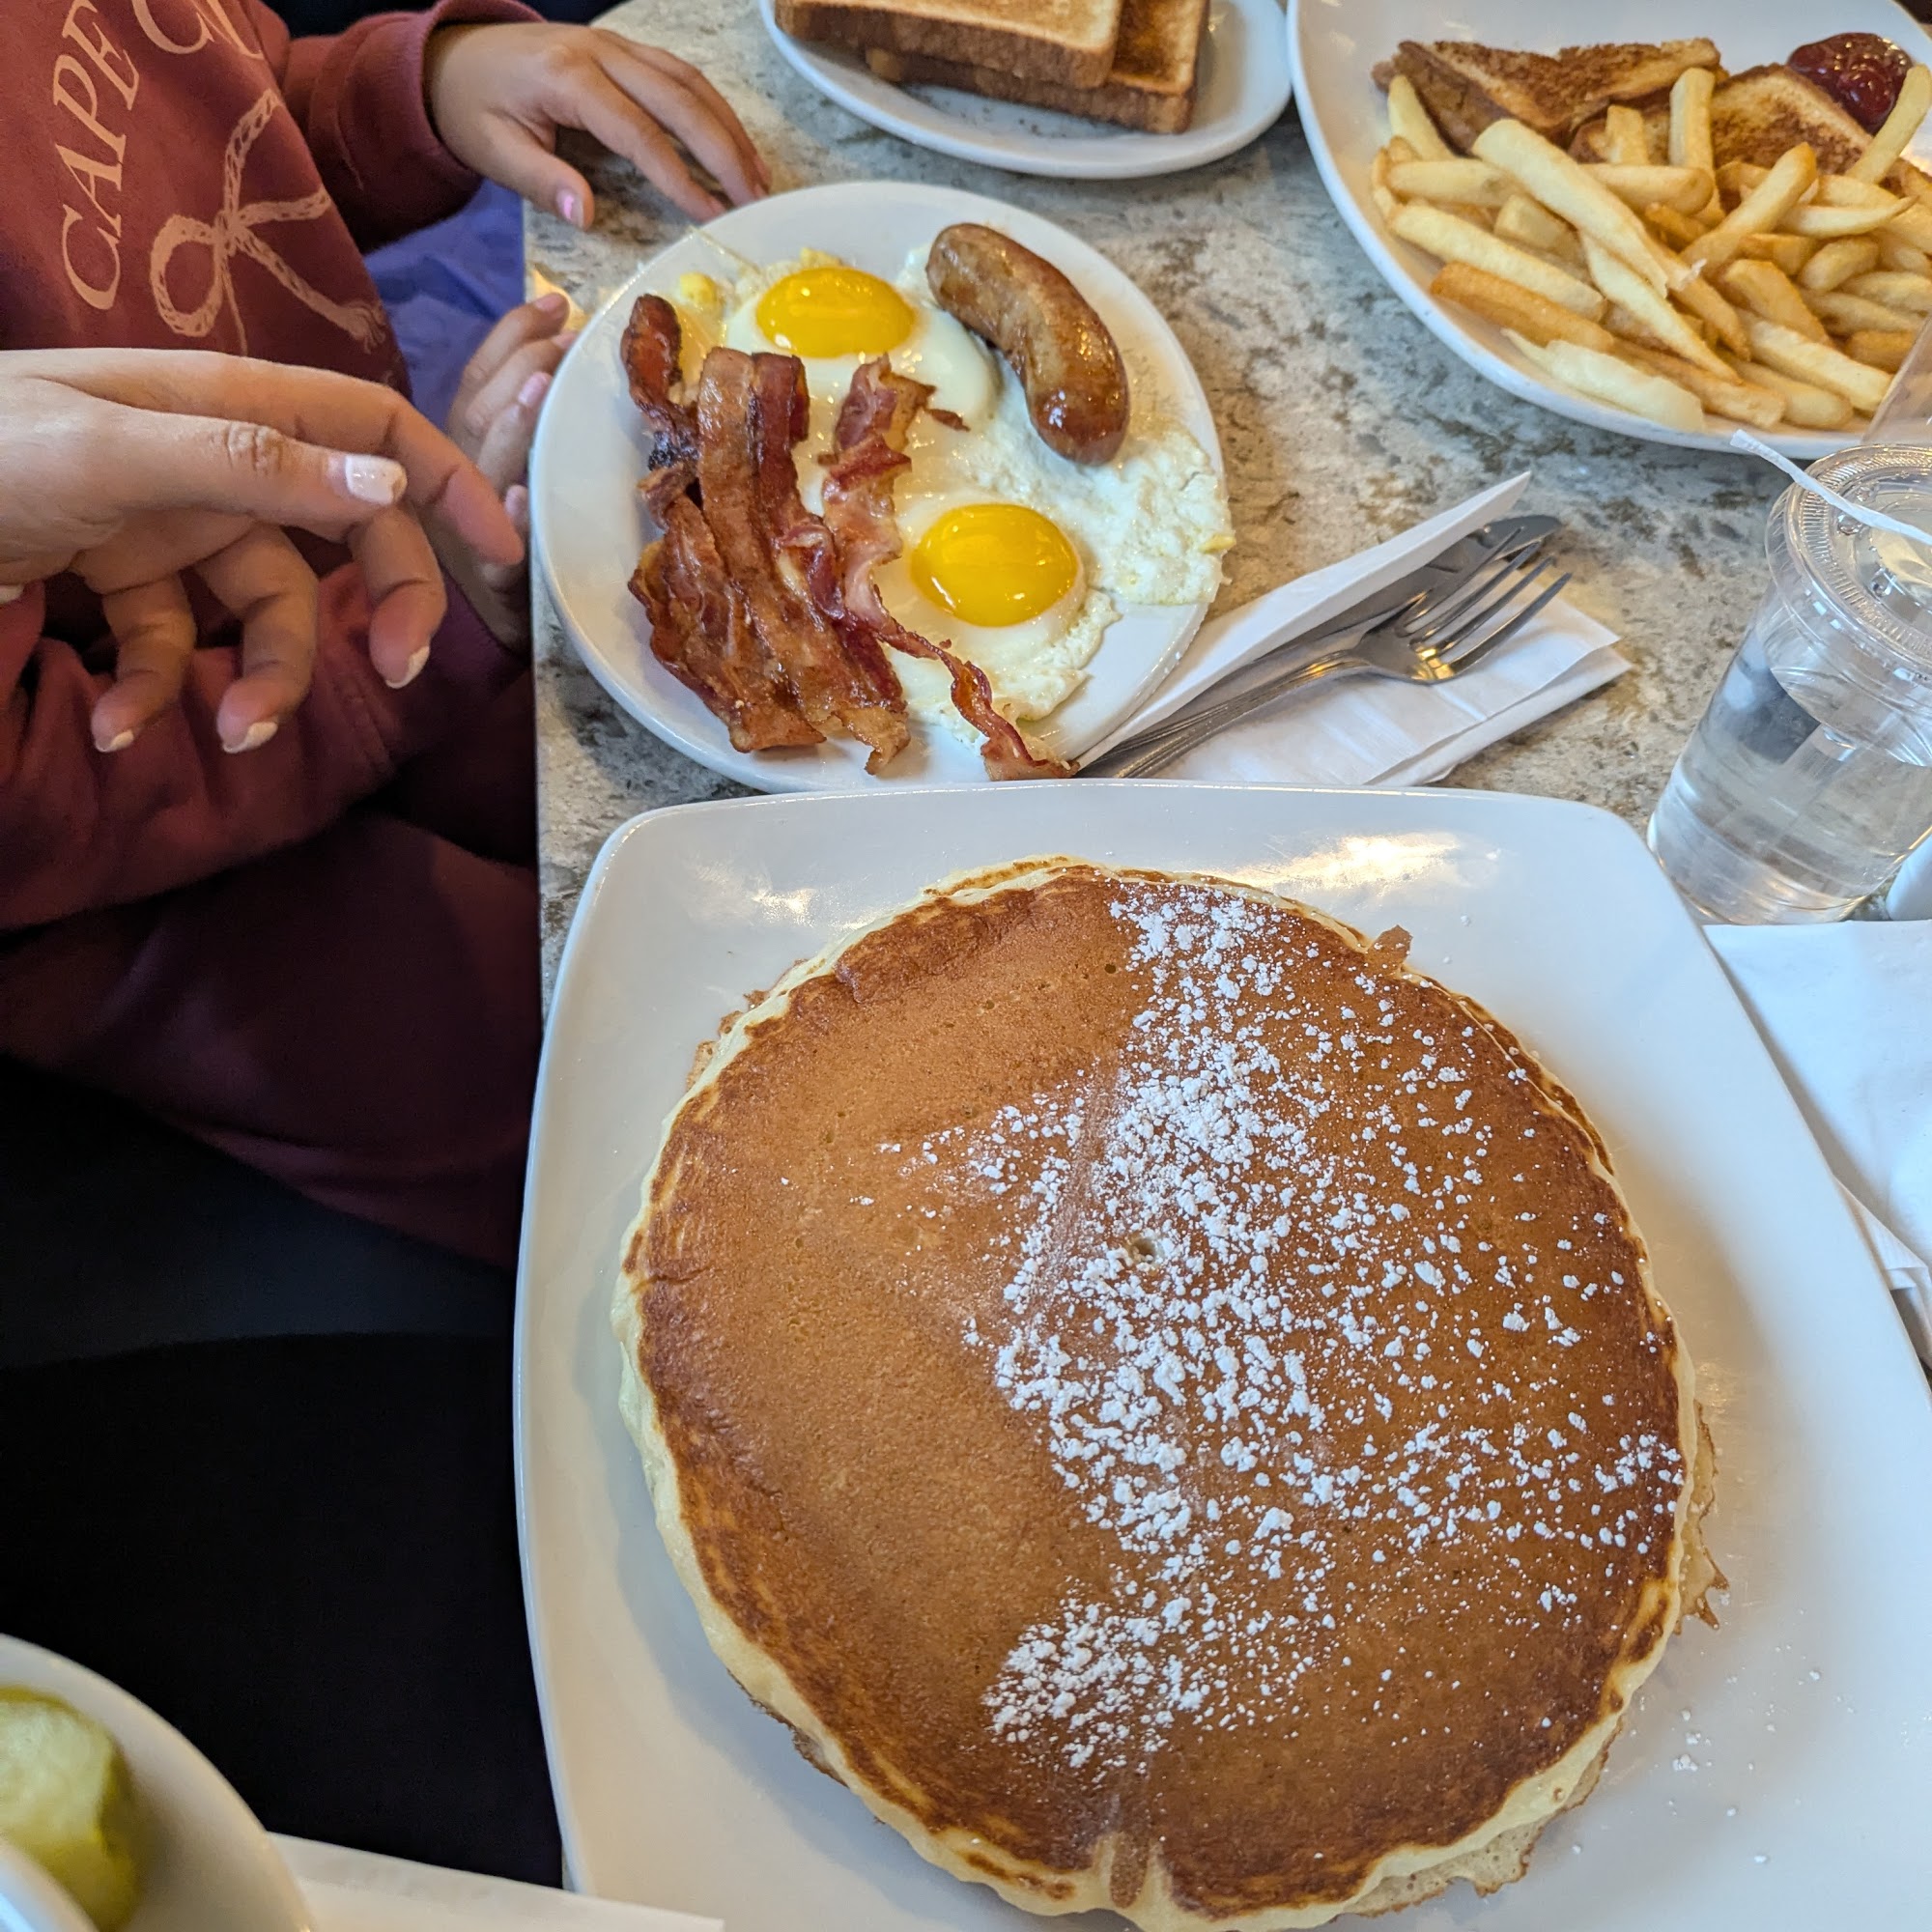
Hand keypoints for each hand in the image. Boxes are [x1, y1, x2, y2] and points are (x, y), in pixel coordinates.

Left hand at [0, 349, 521, 752]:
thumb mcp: (108, 457)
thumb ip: (252, 466)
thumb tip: (390, 489)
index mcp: (223, 405)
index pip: (371, 429)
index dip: (446, 483)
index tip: (503, 562)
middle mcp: (211, 462)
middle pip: (339, 533)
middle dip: (370, 608)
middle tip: (386, 675)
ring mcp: (168, 525)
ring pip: (264, 610)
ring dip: (255, 683)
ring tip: (222, 738)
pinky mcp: (122, 585)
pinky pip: (177, 649)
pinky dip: (158, 696)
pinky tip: (111, 726)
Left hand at [425, 22, 768, 227]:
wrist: (454, 57)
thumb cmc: (473, 108)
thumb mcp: (493, 151)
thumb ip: (543, 182)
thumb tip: (589, 214)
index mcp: (568, 79)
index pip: (639, 132)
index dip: (679, 176)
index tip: (710, 213)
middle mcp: (600, 52)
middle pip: (679, 99)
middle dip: (724, 151)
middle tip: (755, 199)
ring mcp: (616, 45)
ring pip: (688, 80)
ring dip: (729, 128)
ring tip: (757, 177)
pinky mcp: (623, 49)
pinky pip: (680, 73)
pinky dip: (713, 108)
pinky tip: (733, 143)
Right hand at [438, 293, 576, 647]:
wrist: (485, 640)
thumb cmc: (499, 554)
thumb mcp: (508, 478)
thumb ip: (521, 420)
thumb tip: (565, 337)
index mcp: (455, 453)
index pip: (479, 380)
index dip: (510, 337)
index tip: (553, 301)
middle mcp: (450, 485)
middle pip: (477, 414)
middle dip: (518, 368)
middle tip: (565, 336)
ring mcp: (466, 533)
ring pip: (481, 471)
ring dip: (511, 427)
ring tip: (542, 387)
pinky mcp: (491, 586)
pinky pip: (495, 555)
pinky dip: (508, 522)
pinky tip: (522, 496)